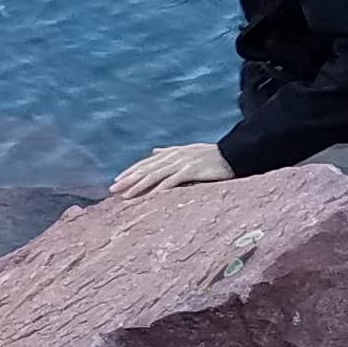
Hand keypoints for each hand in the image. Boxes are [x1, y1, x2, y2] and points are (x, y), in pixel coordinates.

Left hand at [109, 141, 234, 198]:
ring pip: (155, 175)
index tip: (117, 180)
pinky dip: (160, 188)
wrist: (234, 154)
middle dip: (129, 179)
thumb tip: (153, 150)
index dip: (131, 171)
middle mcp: (174, 156)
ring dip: (139, 185)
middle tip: (113, 189)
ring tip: (126, 195)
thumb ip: (169, 151)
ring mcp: (182, 163)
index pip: (146, 163)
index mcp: (172, 153)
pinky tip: (150, 196)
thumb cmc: (211, 155)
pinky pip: (172, 181)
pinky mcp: (192, 170)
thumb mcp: (187, 150)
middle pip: (146, 169)